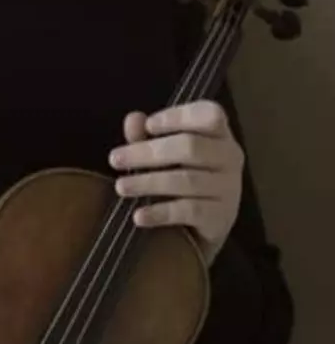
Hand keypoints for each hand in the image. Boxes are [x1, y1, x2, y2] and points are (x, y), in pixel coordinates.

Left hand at [109, 100, 243, 264]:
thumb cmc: (181, 178)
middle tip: (115, 159)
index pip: (209, 115)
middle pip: (190, 147)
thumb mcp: (162, 154)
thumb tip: (133, 119)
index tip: (148, 125)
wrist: (199, 229)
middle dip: (148, 152)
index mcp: (218, 133)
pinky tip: (138, 215)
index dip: (179, 117)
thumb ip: (146, 136)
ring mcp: (229, 188)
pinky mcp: (221, 217)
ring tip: (121, 186)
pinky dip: (160, 213)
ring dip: (148, 182)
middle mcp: (229, 157)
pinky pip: (189, 211)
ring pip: (187, 180)